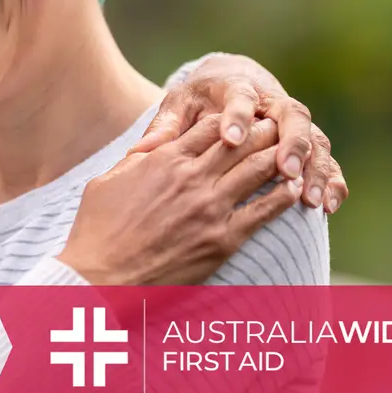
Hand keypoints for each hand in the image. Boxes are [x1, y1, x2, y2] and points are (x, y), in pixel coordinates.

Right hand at [59, 114, 301, 284]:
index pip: (210, 126)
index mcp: (164, 159)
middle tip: (278, 125)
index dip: (232, 118)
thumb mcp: (106, 182)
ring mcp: (210, 207)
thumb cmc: (96, 230)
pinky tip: (295, 188)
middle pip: (241, 142)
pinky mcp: (223, 239)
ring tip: (292, 150)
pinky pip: (265, 210)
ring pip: (258, 169)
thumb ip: (133, 161)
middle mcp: (191, 177)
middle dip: (263, 129)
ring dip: (279, 155)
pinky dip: (284, 195)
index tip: (245, 116)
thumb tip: (145, 149)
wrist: (103, 276)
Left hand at [130, 54, 346, 213]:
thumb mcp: (179, 105)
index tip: (230, 138)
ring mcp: (294, 123)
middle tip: (285, 169)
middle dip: (290, 143)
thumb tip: (138, 152)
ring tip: (310, 199)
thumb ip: (165, 126)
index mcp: (237, 88)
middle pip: (291, 116)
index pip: (241, 98)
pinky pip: (327, 161)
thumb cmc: (199, 99)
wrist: (232, 82)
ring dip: (315, 168)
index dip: (237, 116)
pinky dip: (332, 181)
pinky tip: (329, 205)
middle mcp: (272, 102)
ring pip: (315, 140)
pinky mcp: (307, 143)